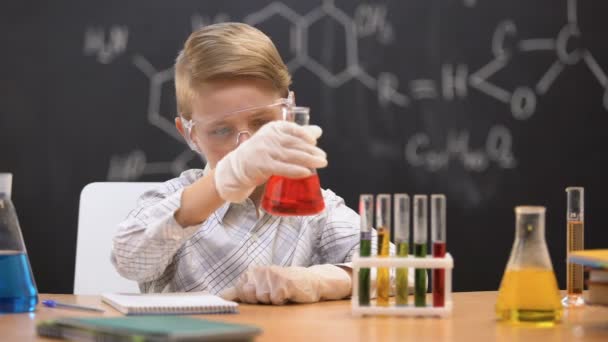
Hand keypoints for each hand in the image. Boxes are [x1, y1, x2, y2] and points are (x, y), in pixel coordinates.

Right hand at [214, 121, 326, 201]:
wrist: (237, 168)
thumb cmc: (261, 153)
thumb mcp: (277, 140)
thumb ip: (296, 136)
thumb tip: (318, 131)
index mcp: (273, 128)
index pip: (292, 128)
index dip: (305, 134)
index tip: (315, 141)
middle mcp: (268, 136)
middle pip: (294, 143)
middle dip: (311, 150)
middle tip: (323, 157)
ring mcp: (265, 150)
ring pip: (291, 155)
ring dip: (308, 160)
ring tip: (321, 163)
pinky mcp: (262, 165)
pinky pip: (283, 168)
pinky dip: (296, 170)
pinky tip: (306, 172)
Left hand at [220, 264, 350, 304]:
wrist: (311, 281)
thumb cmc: (284, 285)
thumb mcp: (260, 286)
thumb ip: (240, 291)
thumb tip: (219, 296)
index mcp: (251, 272)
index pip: (238, 289)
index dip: (245, 297)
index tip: (254, 295)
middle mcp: (259, 271)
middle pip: (249, 296)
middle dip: (259, 300)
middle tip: (271, 294)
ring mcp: (271, 275)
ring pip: (263, 298)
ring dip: (272, 300)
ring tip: (281, 293)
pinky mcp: (283, 282)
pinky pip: (276, 299)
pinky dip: (282, 300)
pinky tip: (288, 293)